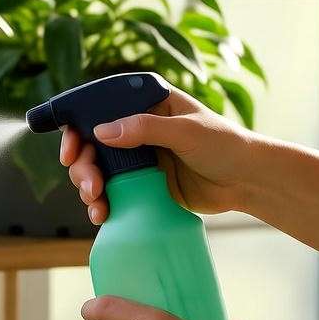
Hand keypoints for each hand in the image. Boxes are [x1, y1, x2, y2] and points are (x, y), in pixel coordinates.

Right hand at [58, 88, 255, 224]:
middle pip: (90, 145)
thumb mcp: (186, 132)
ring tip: (96, 204)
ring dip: (88, 187)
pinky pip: (110, 192)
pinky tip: (101, 214)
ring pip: (96, 170)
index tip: (71, 151)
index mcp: (145, 105)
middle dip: (83, 167)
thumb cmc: (225, 145)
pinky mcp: (140, 184)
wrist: (247, 182)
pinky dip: (101, 203)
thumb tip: (100, 131)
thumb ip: (144, 129)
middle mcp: (136, 129)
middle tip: (91, 186)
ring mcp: (137, 158)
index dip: (77, 127)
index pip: (99, 109)